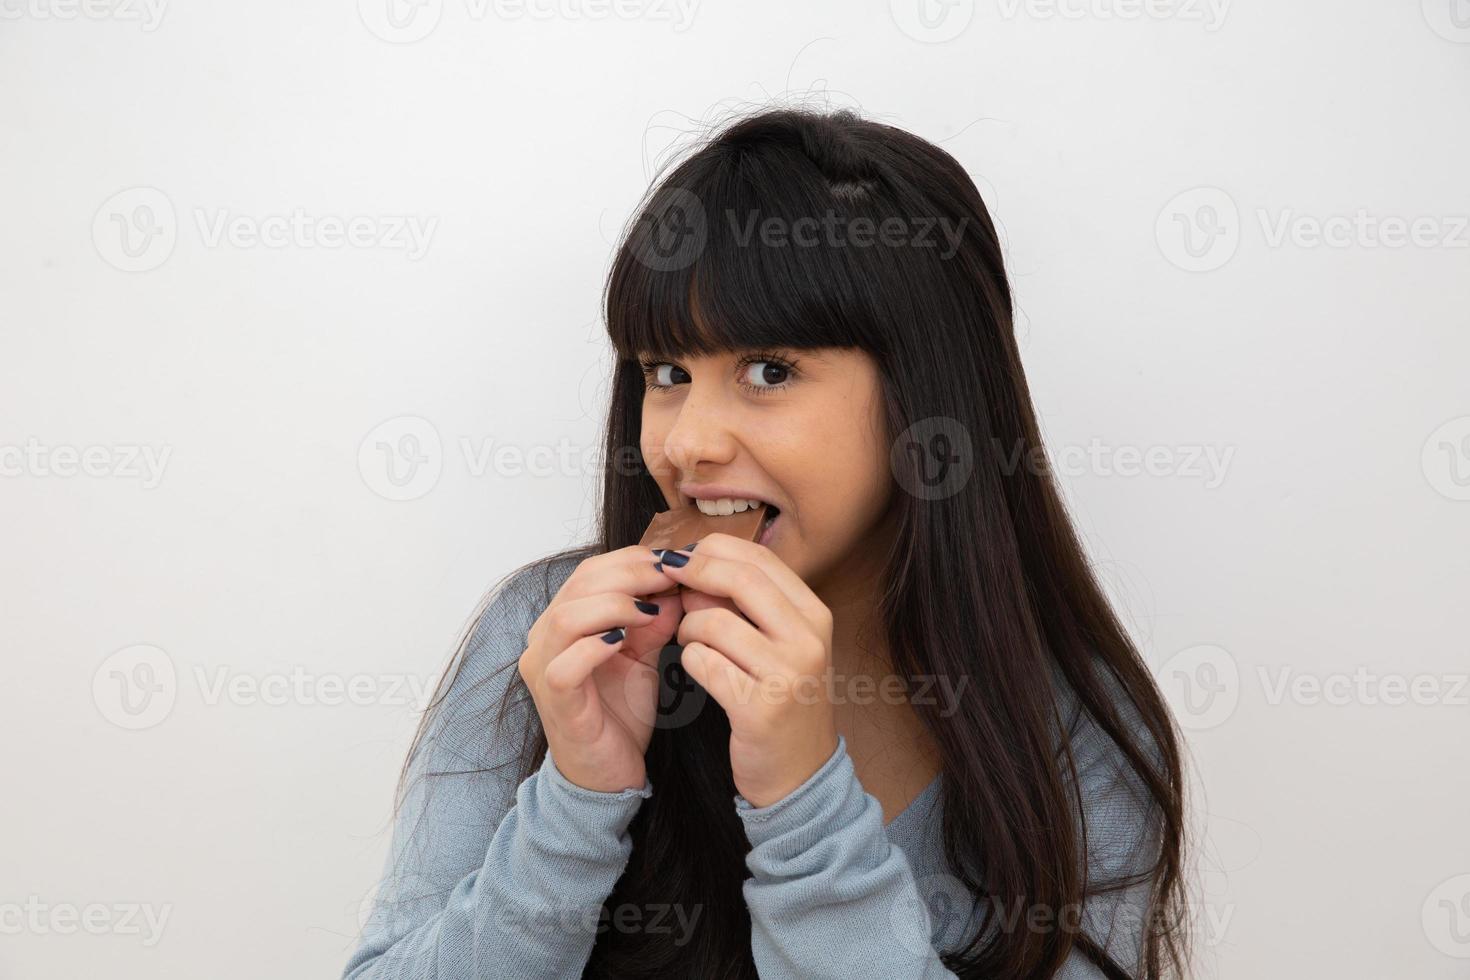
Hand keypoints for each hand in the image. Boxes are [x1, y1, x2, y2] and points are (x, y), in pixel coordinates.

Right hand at [517, 546, 683, 793]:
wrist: (608, 775)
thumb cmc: (620, 714)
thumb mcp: (644, 656)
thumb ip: (654, 622)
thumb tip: (676, 587)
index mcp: (563, 622)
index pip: (590, 571)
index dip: (632, 561)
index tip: (674, 564)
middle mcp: (544, 640)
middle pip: (578, 585)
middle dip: (630, 575)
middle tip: (670, 580)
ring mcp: (543, 670)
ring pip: (567, 617)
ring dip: (615, 606)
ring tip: (650, 611)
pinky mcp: (554, 701)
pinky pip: (566, 665)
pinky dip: (596, 647)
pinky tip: (625, 642)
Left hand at [656, 533, 838, 807]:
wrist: (800, 774)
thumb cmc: (782, 701)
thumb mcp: (781, 644)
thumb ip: (749, 604)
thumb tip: (695, 563)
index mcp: (814, 614)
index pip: (759, 557)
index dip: (713, 550)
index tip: (682, 556)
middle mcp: (808, 638)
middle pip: (739, 578)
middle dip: (693, 573)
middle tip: (667, 580)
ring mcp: (788, 673)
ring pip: (713, 622)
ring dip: (688, 627)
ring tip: (689, 640)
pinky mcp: (760, 707)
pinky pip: (702, 663)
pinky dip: (690, 661)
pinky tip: (699, 671)